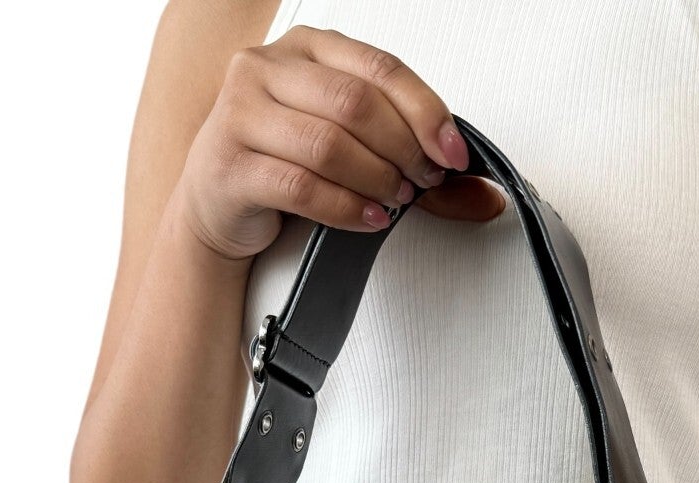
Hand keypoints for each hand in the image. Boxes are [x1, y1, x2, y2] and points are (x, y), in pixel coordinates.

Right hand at [180, 26, 504, 260]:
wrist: (215, 204)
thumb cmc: (283, 165)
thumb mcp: (350, 149)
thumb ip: (413, 162)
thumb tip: (483, 193)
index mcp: (306, 48)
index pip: (379, 68)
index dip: (425, 110)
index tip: (453, 152)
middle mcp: (267, 69)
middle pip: (356, 104)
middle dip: (402, 148)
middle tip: (423, 181)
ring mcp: (241, 114)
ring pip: (329, 145)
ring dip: (376, 179)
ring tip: (396, 199)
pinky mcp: (230, 166)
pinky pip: (301, 187)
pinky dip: (345, 207)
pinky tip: (369, 218)